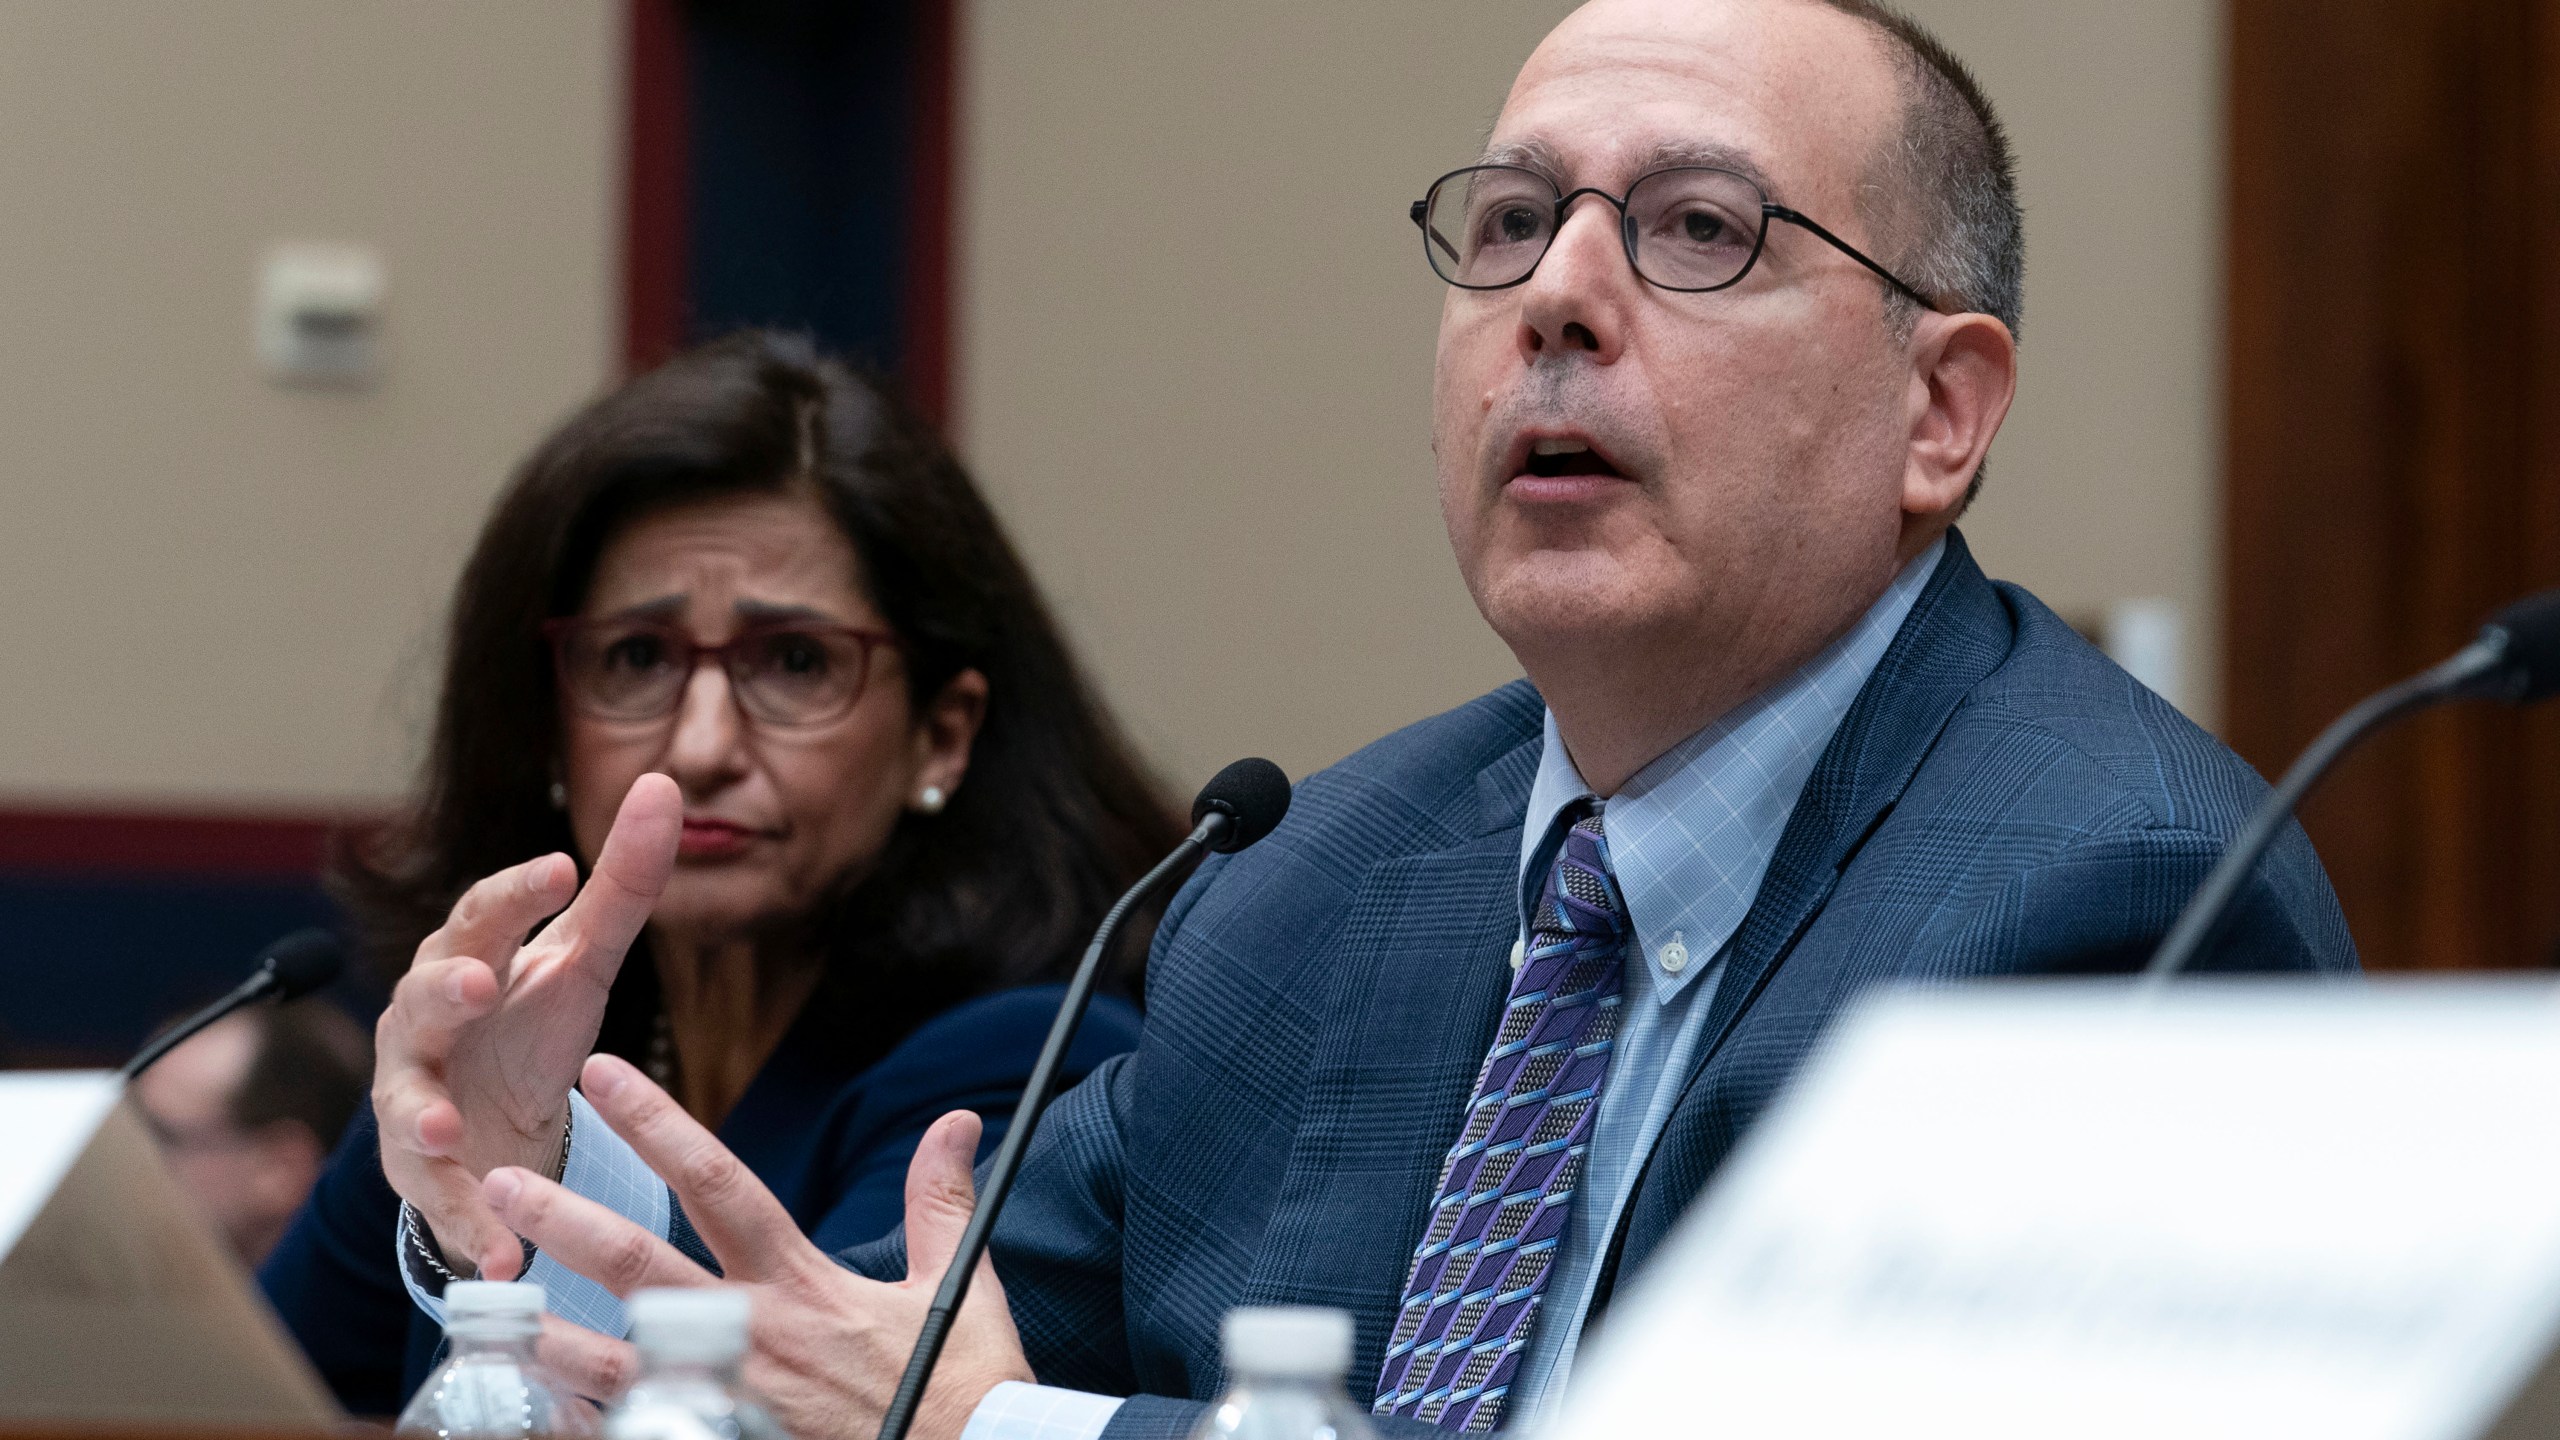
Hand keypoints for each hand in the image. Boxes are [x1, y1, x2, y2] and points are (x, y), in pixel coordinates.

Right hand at [373, 774, 681, 1276]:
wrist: (492, 1120)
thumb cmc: (530, 1020)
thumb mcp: (586, 956)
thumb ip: (623, 881)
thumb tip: (663, 784)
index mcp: (468, 957)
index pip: (487, 912)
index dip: (517, 891)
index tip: (561, 867)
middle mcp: (422, 1023)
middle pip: (423, 996)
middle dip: (444, 989)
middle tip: (476, 983)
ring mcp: (410, 1098)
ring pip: (403, 1104)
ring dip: (418, 1118)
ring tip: (440, 1129)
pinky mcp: (422, 1172)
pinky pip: (439, 1201)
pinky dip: (468, 1228)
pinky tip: (504, 1256)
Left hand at [485, 1053, 1034, 1439]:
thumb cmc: (959, 1385)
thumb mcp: (955, 1284)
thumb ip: (939, 1201)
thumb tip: (957, 1120)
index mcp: (802, 1282)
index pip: (718, 1182)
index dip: (658, 1125)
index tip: (603, 1075)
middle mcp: (755, 1335)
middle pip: (644, 1264)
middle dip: (567, 1218)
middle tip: (500, 1179)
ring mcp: (730, 1402)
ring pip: (616, 1361)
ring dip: (544, 1331)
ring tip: (480, 1302)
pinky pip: (635, 1431)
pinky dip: (580, 1422)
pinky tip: (526, 1409)